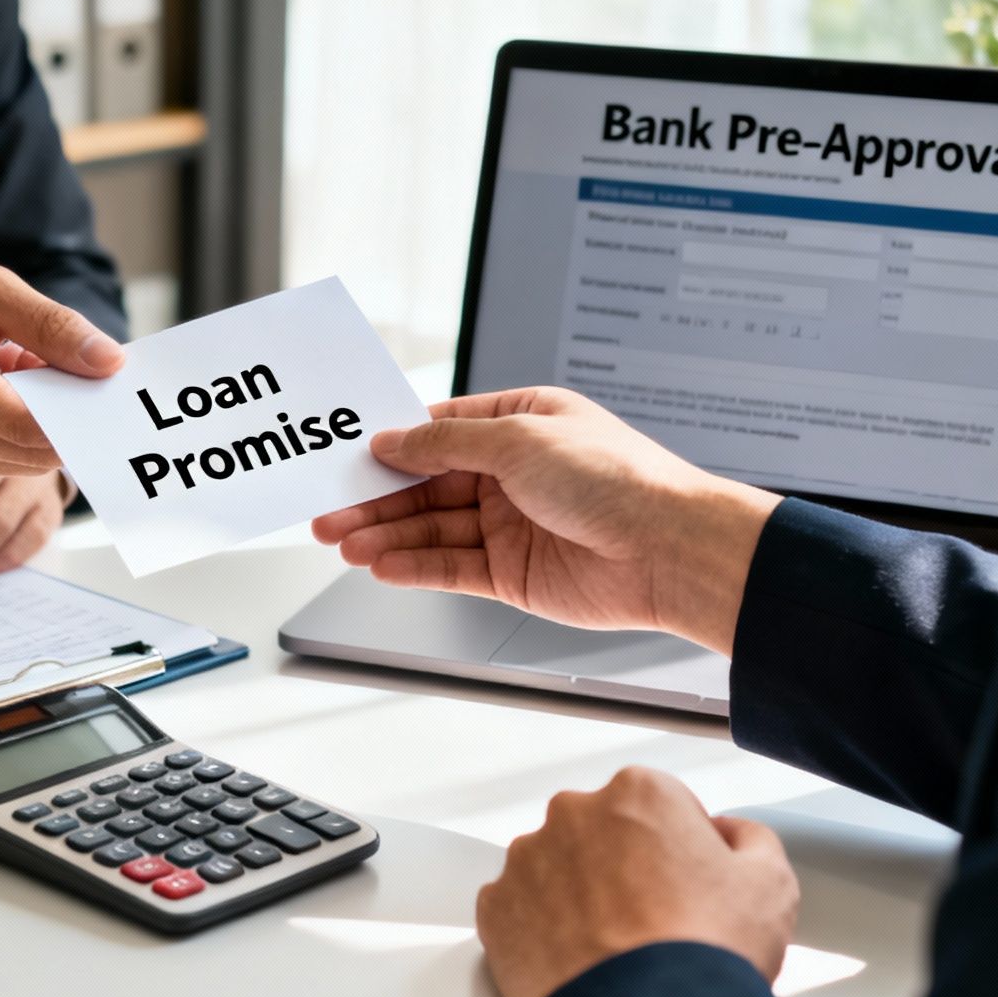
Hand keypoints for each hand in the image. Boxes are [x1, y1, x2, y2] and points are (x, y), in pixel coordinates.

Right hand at [0, 253, 123, 475]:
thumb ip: (50, 325)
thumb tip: (110, 362)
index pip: (31, 425)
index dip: (79, 412)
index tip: (109, 386)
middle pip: (34, 450)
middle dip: (69, 417)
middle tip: (78, 369)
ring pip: (23, 461)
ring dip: (43, 423)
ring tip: (22, 367)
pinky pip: (1, 460)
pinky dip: (19, 431)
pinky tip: (4, 386)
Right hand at [311, 387, 780, 653]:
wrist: (670, 550)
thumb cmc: (618, 480)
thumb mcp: (519, 440)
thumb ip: (446, 444)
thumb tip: (394, 440)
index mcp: (522, 424)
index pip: (440, 431)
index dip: (392, 444)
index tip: (346, 457)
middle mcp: (514, 473)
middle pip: (427, 484)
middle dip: (377, 498)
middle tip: (327, 511)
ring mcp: (512, 524)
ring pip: (433, 528)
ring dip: (386, 535)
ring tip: (343, 543)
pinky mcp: (514, 572)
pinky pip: (452, 567)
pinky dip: (415, 566)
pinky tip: (381, 565)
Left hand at [476, 766, 798, 996]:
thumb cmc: (705, 950)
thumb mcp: (769, 883)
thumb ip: (750, 837)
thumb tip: (732, 833)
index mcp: (639, 792)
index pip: (659, 806)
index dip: (678, 848)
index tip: (686, 884)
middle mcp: (574, 812)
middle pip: (603, 831)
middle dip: (623, 865)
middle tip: (652, 918)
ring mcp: (528, 858)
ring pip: (557, 867)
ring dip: (580, 895)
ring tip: (615, 944)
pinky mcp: (496, 907)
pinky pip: (521, 909)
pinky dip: (543, 929)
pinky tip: (580, 957)